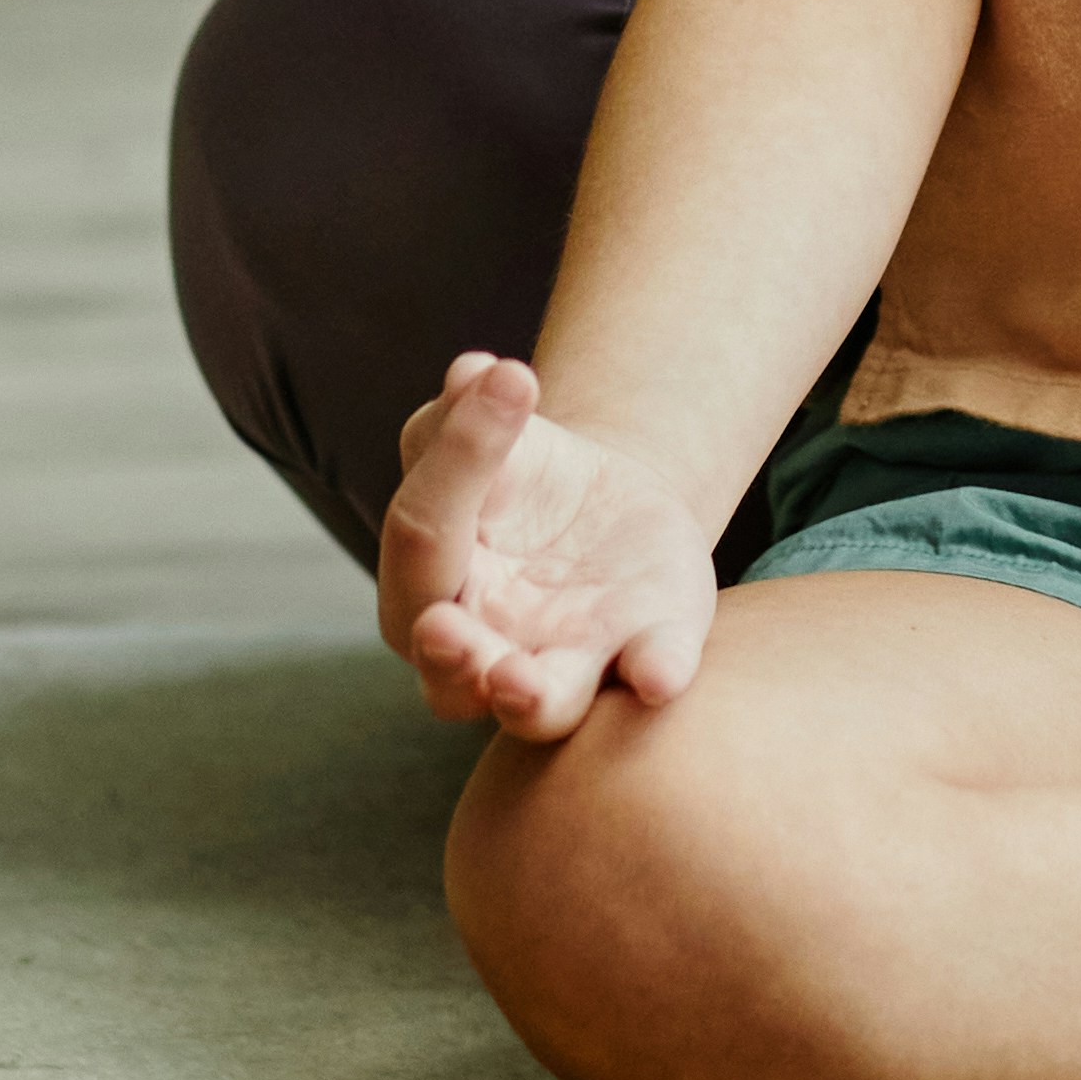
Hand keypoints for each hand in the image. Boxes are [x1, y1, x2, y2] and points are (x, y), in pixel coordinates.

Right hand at [381, 351, 726, 737]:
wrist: (604, 507)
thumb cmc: (515, 475)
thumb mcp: (486, 431)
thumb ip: (463, 413)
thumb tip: (472, 371)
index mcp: (426, 580)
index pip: (422, 532)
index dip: (455, 463)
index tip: (513, 378)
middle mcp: (482, 645)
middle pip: (447, 668)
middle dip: (446, 654)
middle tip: (447, 631)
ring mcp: (565, 661)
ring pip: (536, 709)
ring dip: (525, 698)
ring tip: (520, 682)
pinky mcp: (642, 654)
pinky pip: (646, 676)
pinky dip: (653, 674)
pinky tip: (658, 672)